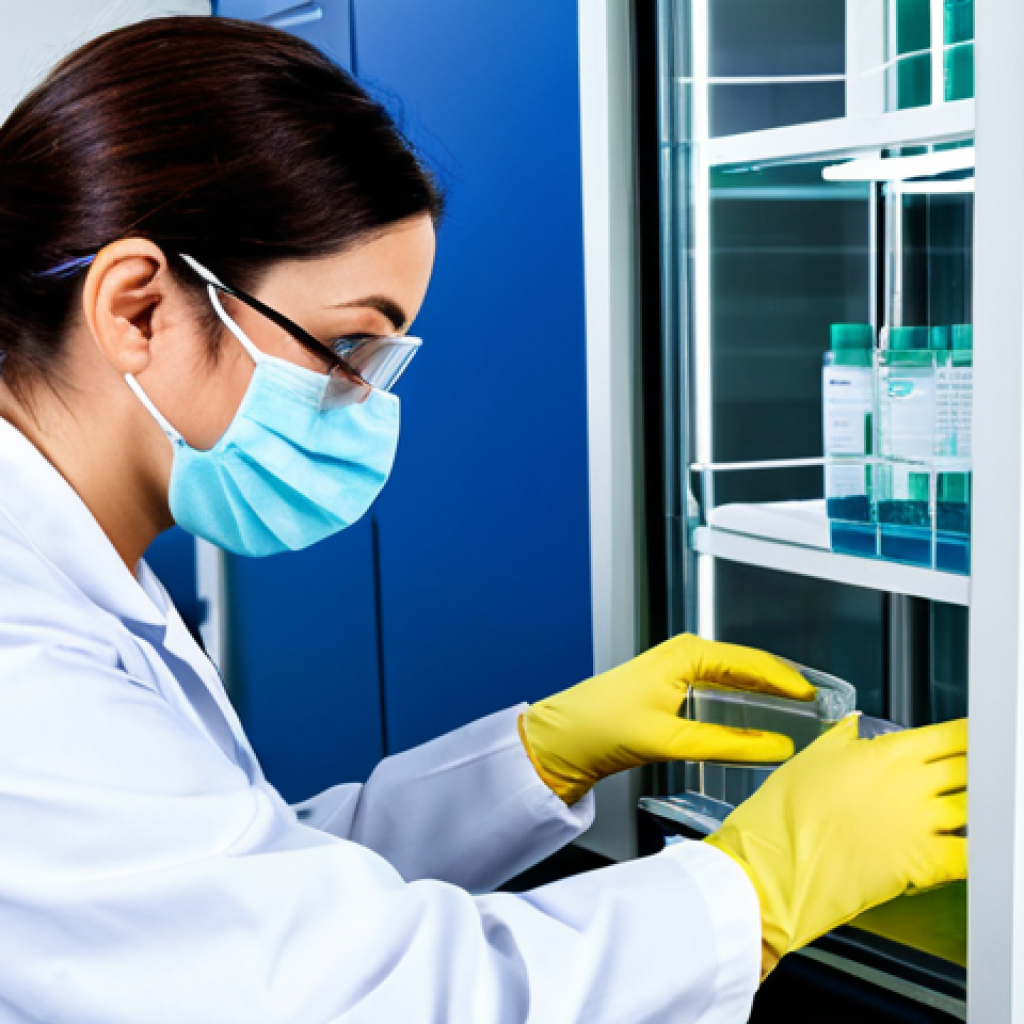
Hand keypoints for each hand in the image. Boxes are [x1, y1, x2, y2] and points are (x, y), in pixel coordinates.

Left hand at [518, 634, 813, 805]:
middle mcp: (684, 654)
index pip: (752, 663)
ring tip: (798, 709)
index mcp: (686, 654)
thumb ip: (727, 745)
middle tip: (819, 703)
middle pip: (748, 665)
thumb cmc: (603, 726)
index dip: (788, 681)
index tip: (818, 697)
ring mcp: (677, 668)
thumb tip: (777, 747)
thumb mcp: (671, 740)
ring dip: (765, 690)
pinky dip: (744, 697)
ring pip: (735, 675)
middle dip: (783, 682)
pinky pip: (720, 685)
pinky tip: (758, 714)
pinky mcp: (672, 685)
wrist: (564, 736)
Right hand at [705, 715, 967, 978]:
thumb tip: (855, 720)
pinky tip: (986, 849)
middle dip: (986, 767)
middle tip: (990, 767)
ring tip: (989, 807)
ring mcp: (921, 824)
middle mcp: (913, 784)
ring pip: (980, 810)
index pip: (952, 736)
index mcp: (890, 752)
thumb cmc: (788, 810)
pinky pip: (972, 856)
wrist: (776, 861)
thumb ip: (844, 735)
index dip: (973, 735)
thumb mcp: (813, 756)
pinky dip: (985, 851)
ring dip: (987, 807)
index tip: (980, 737)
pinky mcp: (923, 864)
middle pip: (973, 768)